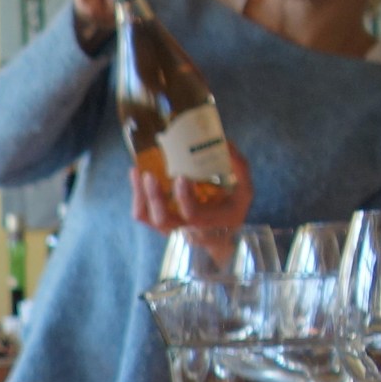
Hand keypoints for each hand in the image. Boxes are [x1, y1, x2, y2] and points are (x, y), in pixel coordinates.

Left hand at [131, 142, 254, 240]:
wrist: (220, 237)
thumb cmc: (232, 211)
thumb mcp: (244, 192)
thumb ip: (239, 169)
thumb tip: (226, 143)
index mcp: (210, 221)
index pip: (192, 214)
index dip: (184, 197)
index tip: (182, 177)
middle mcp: (186, 229)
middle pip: (163, 220)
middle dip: (155, 198)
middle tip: (150, 175)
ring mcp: (170, 228)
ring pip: (149, 218)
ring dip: (141, 195)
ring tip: (137, 171)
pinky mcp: (160, 225)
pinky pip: (143, 215)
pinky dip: (137, 197)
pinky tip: (136, 175)